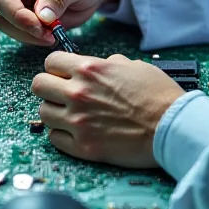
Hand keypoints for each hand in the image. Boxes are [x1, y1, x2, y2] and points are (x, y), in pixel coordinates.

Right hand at [0, 0, 120, 46]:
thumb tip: (42, 16)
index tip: (38, 25)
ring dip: (27, 35)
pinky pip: (17, 31)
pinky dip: (31, 37)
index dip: (15, 13)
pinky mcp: (22, 12)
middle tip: (48, 34)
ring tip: (52, 34)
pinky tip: (50, 34)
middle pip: (0, 10)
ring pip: (6, 24)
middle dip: (22, 27)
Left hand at [32, 52, 185, 167]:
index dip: (57, 67)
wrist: (171, 126)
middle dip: (49, 88)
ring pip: (43, 113)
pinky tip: (77, 132)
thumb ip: (110, 64)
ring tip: (71, 115)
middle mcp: (78, 93)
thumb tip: (101, 66)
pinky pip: (55, 139)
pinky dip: (62, 135)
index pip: (51, 62)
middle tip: (62, 93)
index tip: (63, 74)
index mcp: (90, 69)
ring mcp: (78, 122)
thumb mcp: (135, 66)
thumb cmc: (158, 95)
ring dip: (55, 112)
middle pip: (38, 85)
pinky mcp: (83, 147)